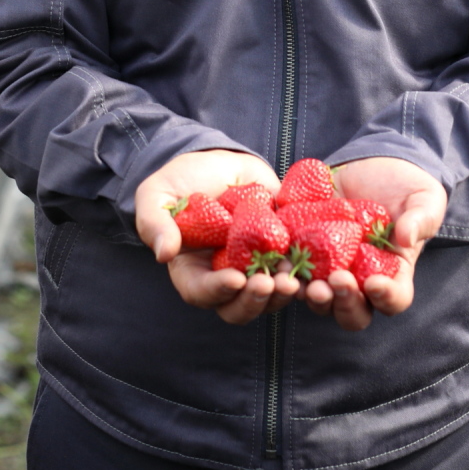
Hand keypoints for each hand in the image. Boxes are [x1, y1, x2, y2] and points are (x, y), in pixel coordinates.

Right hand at [134, 149, 298, 323]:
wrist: (217, 162)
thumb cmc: (179, 182)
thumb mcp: (155, 196)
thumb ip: (154, 224)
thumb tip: (163, 254)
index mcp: (193, 272)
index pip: (203, 293)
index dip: (218, 291)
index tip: (235, 279)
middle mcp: (225, 277)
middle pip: (240, 307)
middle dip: (256, 300)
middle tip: (270, 283)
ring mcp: (255, 266)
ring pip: (271, 296)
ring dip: (283, 292)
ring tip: (293, 277)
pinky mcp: (281, 250)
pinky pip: (296, 270)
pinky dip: (306, 272)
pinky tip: (314, 264)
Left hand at [302, 157, 447, 330]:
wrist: (375, 166)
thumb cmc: (408, 188)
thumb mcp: (425, 200)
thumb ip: (420, 219)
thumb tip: (405, 238)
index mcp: (394, 274)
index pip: (394, 299)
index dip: (386, 298)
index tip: (374, 283)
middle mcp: (361, 280)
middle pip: (351, 311)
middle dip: (342, 302)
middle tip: (334, 280)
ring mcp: (331, 268)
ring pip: (319, 298)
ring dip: (310, 295)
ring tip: (301, 282)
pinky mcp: (307, 250)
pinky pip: (294, 269)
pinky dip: (286, 269)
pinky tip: (279, 260)